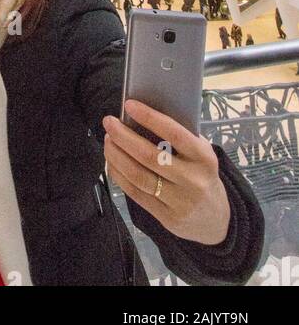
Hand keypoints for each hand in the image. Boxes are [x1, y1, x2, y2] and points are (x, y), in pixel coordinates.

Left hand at [103, 100, 229, 245]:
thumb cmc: (202, 175)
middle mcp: (193, 180)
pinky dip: (119, 175)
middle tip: (109, 122)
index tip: (129, 105)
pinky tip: (112, 162)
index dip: (150, 118)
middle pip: (150, 156)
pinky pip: (135, 193)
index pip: (174, 134)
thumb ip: (180, 137)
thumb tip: (143, 115)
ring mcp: (179, 202)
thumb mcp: (201, 154)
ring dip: (117, 155)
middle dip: (124, 136)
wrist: (217, 219)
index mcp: (204, 158)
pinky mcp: (166, 217)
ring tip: (108, 140)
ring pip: (139, 176)